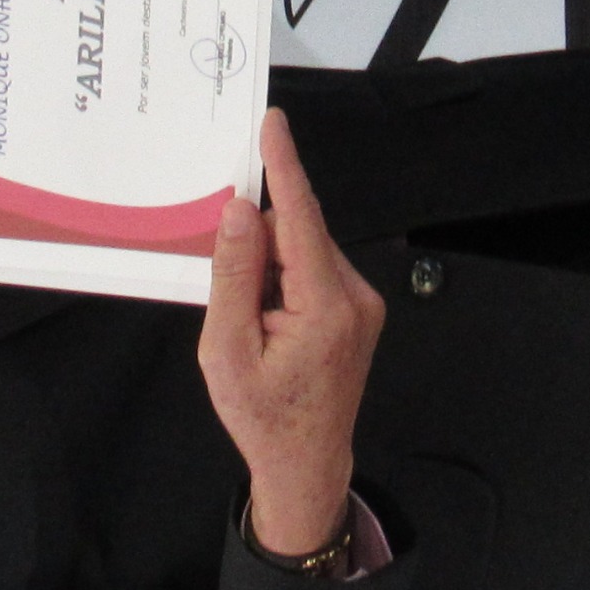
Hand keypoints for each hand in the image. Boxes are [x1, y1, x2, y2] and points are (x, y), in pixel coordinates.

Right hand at [195, 109, 382, 557]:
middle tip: (232, 296)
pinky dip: (284, 281)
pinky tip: (269, 324)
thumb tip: (242, 211)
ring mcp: (363, 304)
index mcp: (325, 306)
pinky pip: (313, 273)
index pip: (300, 217)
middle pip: (298, 233)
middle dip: (258, 243)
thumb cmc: (262, 416)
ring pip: (304, 252)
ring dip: (270, 268)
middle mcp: (355, 296)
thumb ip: (233, 275)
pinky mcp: (359, 311)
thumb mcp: (227, 350)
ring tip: (252, 325)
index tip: (273, 123)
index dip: (284, 166)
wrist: (306, 465)